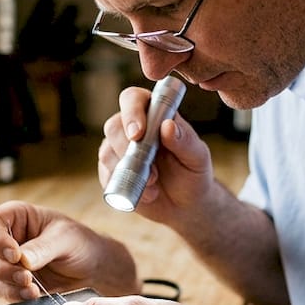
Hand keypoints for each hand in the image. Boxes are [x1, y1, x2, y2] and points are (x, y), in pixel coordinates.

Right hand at [0, 201, 138, 300]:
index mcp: (15, 216)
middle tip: (26, 276)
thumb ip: (42, 248)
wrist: (91, 267)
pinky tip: (32, 294)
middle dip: (1, 268)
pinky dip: (13, 295)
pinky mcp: (9, 282)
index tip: (15, 254)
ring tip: (32, 287)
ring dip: (6, 284)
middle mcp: (5, 237)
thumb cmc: (79, 242)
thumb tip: (22, 260)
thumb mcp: (65, 239)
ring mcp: (4, 261)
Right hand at [99, 85, 216, 224]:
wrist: (185, 206)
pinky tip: (147, 194)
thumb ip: (185, 140)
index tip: (138, 134)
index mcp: (153, 113)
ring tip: (154, 186)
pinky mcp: (111, 172)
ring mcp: (118, 150)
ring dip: (129, 172)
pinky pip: (107, 176)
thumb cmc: (194, 174)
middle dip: (128, 150)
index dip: (131, 112)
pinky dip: (124, 187)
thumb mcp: (197, 157)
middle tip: (153, 172)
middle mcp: (131, 128)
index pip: (132, 99)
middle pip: (113, 126)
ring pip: (107, 152)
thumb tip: (167, 125)